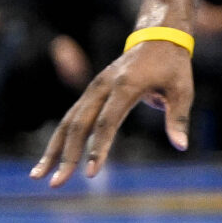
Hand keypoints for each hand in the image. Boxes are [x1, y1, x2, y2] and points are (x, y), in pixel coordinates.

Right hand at [32, 35, 192, 186]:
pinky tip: (50, 160)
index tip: (91, 174)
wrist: (157, 37)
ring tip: (38, 176)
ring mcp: (93, 89)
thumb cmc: (173, 66)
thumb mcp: (183, 89)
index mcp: (125, 86)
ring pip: (67, 122)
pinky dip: (60, 139)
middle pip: (79, 125)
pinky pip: (71, 118)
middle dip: (67, 156)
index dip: (98, 148)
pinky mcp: (91, 93)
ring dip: (52, 150)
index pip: (106, 122)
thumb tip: (181, 146)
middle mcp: (102, 87)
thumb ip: (178, 118)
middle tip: (57, 184)